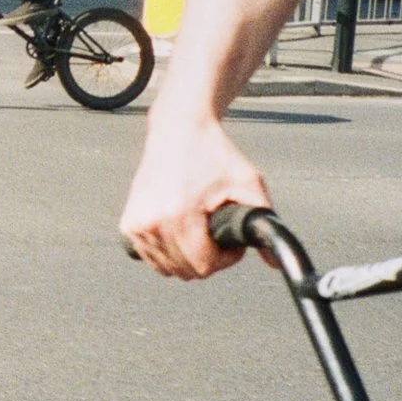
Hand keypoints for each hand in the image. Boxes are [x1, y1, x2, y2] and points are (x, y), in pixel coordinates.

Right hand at [120, 113, 271, 279]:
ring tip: (199, 231)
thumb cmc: (213, 154)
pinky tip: (180, 231)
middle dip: (207, 259)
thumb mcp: (249, 183)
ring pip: (167, 268)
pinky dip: (168, 252)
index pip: (203, 266)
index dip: (226, 258)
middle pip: (185, 271)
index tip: (231, 240)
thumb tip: (273, 261)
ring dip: (187, 257)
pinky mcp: (128, 224)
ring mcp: (136, 225)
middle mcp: (151, 223)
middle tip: (216, 234)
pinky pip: (151, 257)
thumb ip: (265, 223)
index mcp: (178, 215)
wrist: (177, 129)